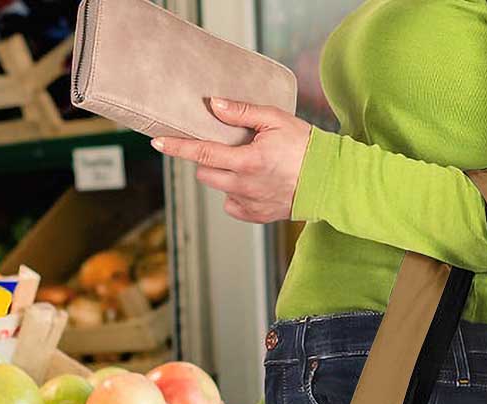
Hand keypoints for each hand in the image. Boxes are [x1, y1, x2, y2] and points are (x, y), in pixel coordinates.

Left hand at [151, 97, 311, 222]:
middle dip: (207, 159)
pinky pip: (232, 204)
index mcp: (247, 161)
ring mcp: (249, 204)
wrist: (329, 181)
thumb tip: (213, 105)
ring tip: (246, 164)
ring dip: (223, 175)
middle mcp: (244, 186)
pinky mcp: (256, 216)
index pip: (202, 153)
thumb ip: (241, 112)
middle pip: (205, 173)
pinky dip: (236, 193)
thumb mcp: (275, 119)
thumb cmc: (305, 146)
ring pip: (219, 188)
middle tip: (225, 147)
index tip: (158, 143)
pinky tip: (253, 183)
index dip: (177, 147)